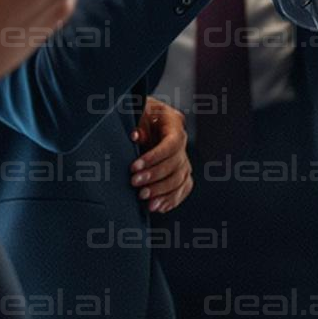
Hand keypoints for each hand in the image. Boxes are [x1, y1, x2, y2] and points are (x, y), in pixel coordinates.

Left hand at [130, 97, 191, 213]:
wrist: (142, 118)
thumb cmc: (138, 113)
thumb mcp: (137, 111)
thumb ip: (138, 124)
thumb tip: (136, 136)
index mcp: (174, 122)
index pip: (171, 144)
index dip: (154, 157)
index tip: (134, 167)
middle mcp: (182, 141)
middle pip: (176, 164)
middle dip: (154, 176)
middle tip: (134, 184)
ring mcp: (183, 157)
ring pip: (180, 179)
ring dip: (163, 192)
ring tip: (144, 199)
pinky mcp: (181, 172)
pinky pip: (183, 188)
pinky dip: (172, 200)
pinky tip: (158, 207)